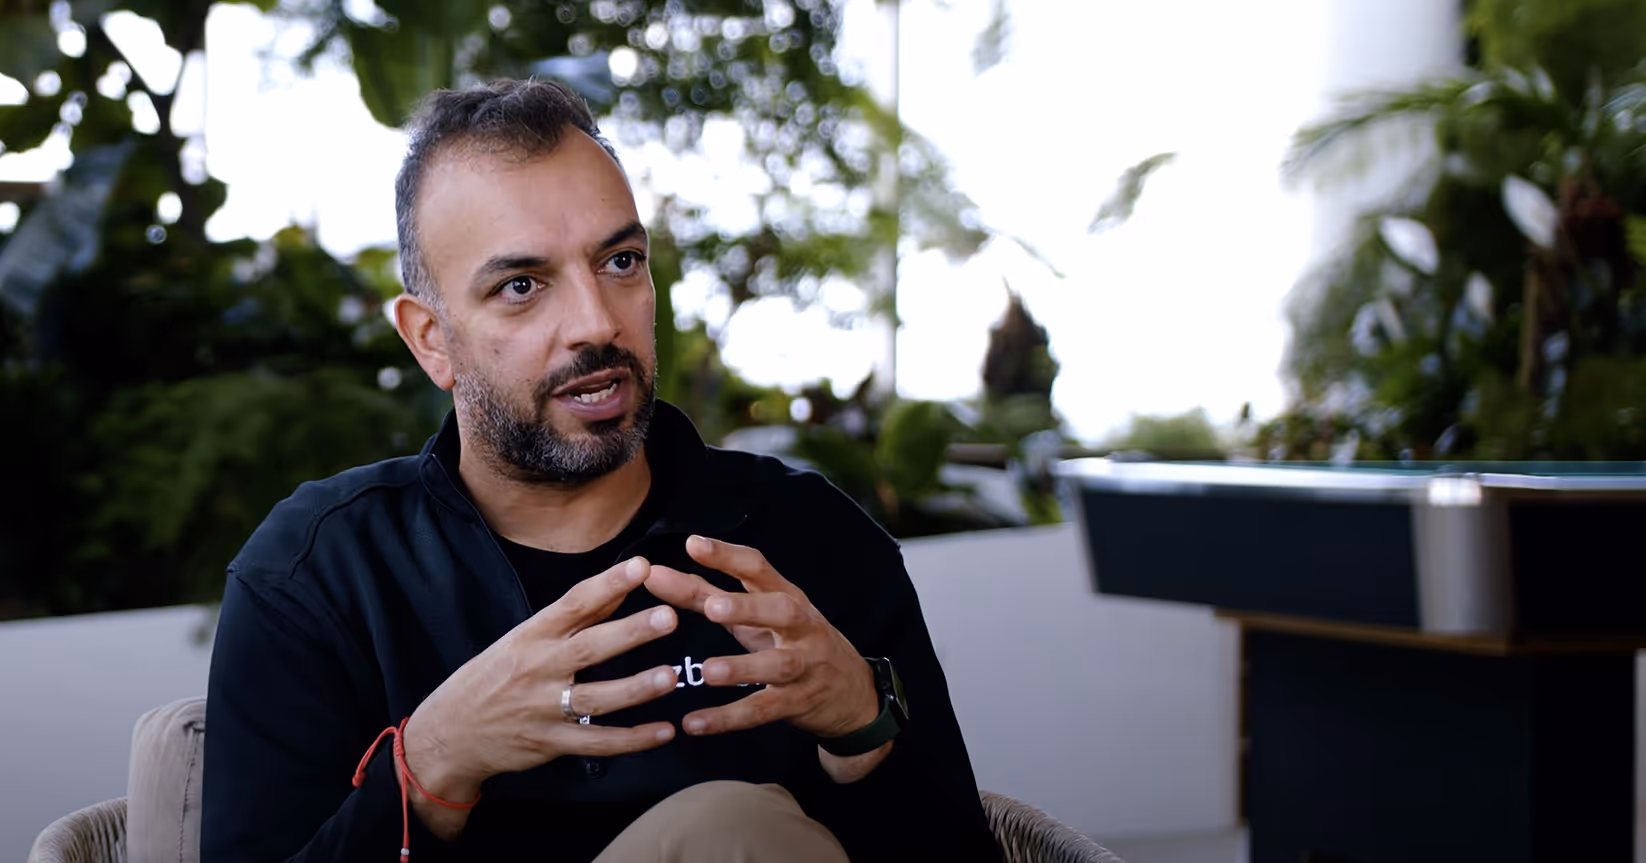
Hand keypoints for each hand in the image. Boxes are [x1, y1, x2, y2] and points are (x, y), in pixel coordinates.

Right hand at [402, 557, 679, 836]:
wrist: (450, 733)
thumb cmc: (493, 677)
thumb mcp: (523, 639)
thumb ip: (575, 616)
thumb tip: (620, 586)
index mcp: (532, 636)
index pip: (573, 604)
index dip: (608, 584)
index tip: (641, 566)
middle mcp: (538, 669)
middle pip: (589, 648)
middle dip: (630, 632)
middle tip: (669, 616)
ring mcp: (543, 709)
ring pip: (596, 699)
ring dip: (635, 689)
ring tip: (671, 677)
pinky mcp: (551, 743)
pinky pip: (597, 743)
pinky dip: (632, 740)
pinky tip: (664, 732)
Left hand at [645, 536, 880, 740]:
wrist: (852, 694)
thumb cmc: (792, 643)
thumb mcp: (757, 616)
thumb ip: (705, 594)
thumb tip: (654, 575)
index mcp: (787, 596)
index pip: (759, 568)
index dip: (728, 556)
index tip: (693, 544)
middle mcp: (801, 627)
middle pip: (781, 611)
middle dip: (748, 608)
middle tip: (712, 607)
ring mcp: (804, 666)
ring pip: (777, 665)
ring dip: (743, 668)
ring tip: (708, 672)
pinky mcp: (798, 703)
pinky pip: (762, 711)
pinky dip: (728, 718)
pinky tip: (695, 723)